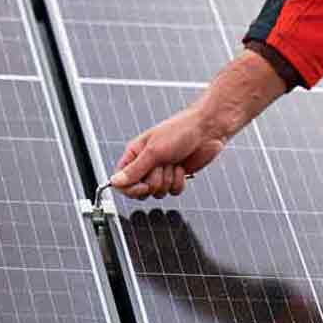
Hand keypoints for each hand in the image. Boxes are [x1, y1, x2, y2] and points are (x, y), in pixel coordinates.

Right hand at [109, 109, 225, 198]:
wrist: (207, 130)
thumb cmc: (180, 130)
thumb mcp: (154, 150)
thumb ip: (134, 170)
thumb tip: (114, 182)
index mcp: (135, 154)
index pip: (121, 181)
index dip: (131, 188)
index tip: (143, 186)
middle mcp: (146, 164)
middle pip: (140, 190)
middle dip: (154, 181)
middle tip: (162, 166)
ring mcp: (162, 171)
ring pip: (158, 192)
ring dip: (168, 179)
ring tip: (174, 162)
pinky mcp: (176, 176)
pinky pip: (173, 192)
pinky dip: (179, 181)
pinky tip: (183, 167)